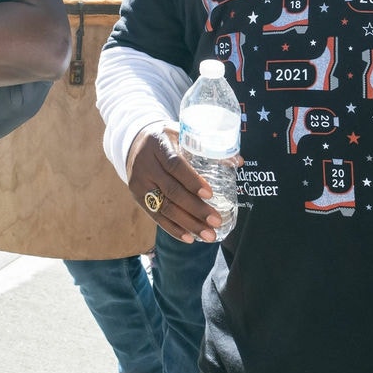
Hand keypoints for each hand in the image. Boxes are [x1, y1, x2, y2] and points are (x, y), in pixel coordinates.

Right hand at [126, 126, 224, 241]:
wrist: (133, 143)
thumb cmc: (166, 139)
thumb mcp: (181, 134)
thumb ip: (207, 147)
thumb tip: (238, 161)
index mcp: (158, 144)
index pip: (175, 165)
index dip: (192, 180)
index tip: (210, 194)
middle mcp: (146, 165)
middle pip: (171, 190)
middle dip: (195, 209)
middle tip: (216, 221)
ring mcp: (139, 182)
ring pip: (164, 207)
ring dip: (187, 223)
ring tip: (208, 234)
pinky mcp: (137, 197)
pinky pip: (155, 216)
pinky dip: (173, 229)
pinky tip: (189, 237)